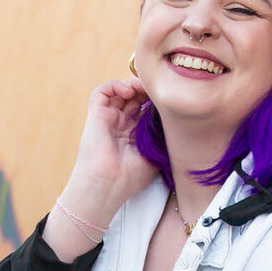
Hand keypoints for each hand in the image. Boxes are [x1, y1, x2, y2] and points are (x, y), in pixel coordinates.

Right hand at [43, 78, 157, 262]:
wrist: (107, 185)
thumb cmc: (130, 177)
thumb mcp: (154, 153)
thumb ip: (161, 134)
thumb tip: (175, 116)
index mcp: (133, 134)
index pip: (146, 108)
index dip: (156, 100)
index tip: (169, 99)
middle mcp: (120, 124)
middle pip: (135, 97)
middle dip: (148, 90)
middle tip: (160, 89)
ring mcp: (108, 118)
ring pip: (120, 91)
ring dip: (134, 85)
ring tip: (146, 88)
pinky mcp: (96, 114)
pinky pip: (102, 91)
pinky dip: (116, 85)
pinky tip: (129, 92)